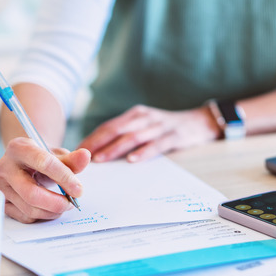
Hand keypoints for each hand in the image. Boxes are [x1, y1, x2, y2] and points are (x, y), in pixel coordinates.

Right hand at [0, 138, 90, 222]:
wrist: (24, 162)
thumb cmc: (41, 157)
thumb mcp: (56, 154)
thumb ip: (71, 159)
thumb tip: (85, 156)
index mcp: (18, 148)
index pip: (44, 163)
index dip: (64, 178)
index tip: (79, 189)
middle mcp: (4, 167)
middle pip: (32, 193)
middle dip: (56, 202)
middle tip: (71, 203)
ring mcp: (0, 187)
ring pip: (29, 208)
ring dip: (52, 211)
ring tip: (63, 204)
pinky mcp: (2, 202)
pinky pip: (24, 217)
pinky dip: (42, 216)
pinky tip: (50, 208)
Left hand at [77, 104, 220, 162]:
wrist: (201, 121)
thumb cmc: (167, 128)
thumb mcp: (145, 126)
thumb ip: (126, 134)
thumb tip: (99, 153)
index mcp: (135, 115)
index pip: (108, 126)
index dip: (91, 138)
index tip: (75, 151)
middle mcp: (144, 117)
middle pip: (116, 129)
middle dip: (97, 143)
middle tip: (81, 157)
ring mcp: (160, 125)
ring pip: (133, 136)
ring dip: (115, 148)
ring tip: (101, 159)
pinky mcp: (174, 135)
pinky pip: (157, 144)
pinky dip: (144, 152)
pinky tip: (132, 160)